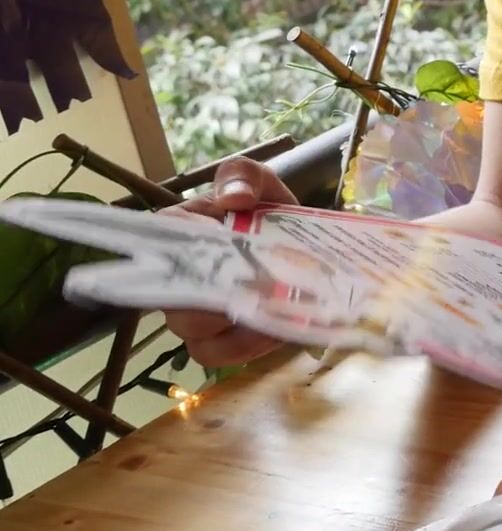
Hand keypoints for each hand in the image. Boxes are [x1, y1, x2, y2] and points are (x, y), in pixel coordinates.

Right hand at [161, 158, 297, 367]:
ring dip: (231, 326)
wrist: (311, 248)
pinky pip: (217, 354)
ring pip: (193, 333)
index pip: (160, 239)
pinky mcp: (224, 339)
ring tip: (270, 310)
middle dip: (213, 297)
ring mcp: (198, 312)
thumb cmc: (272, 213)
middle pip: (173, 298)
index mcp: (182, 231)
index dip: (185, 246)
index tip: (222, 242)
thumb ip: (245, 176)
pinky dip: (245, 346)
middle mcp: (181, 275)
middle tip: (255, 286)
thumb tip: (234, 199)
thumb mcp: (263, 183)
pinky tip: (273, 329)